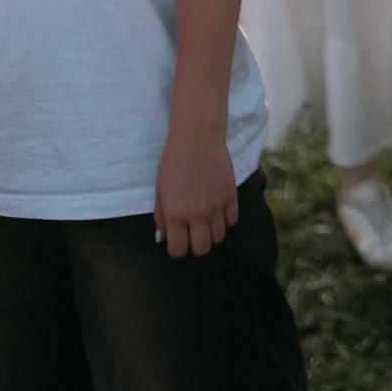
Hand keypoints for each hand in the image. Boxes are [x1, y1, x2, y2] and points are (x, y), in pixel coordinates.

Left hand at [153, 132, 240, 258]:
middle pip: (202, 249)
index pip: (179, 250)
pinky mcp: (231, 196)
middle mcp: (198, 214)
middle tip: (192, 237)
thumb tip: (164, 239)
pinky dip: (224, 221)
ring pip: (218, 238)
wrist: (197, 138)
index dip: (177, 252)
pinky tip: (217, 212)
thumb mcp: (159, 191)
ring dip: (210, 234)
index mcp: (176, 214)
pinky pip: (232, 221)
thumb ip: (161, 218)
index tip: (177, 245)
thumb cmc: (173, 163)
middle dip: (195, 247)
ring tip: (204, 222)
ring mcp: (217, 206)